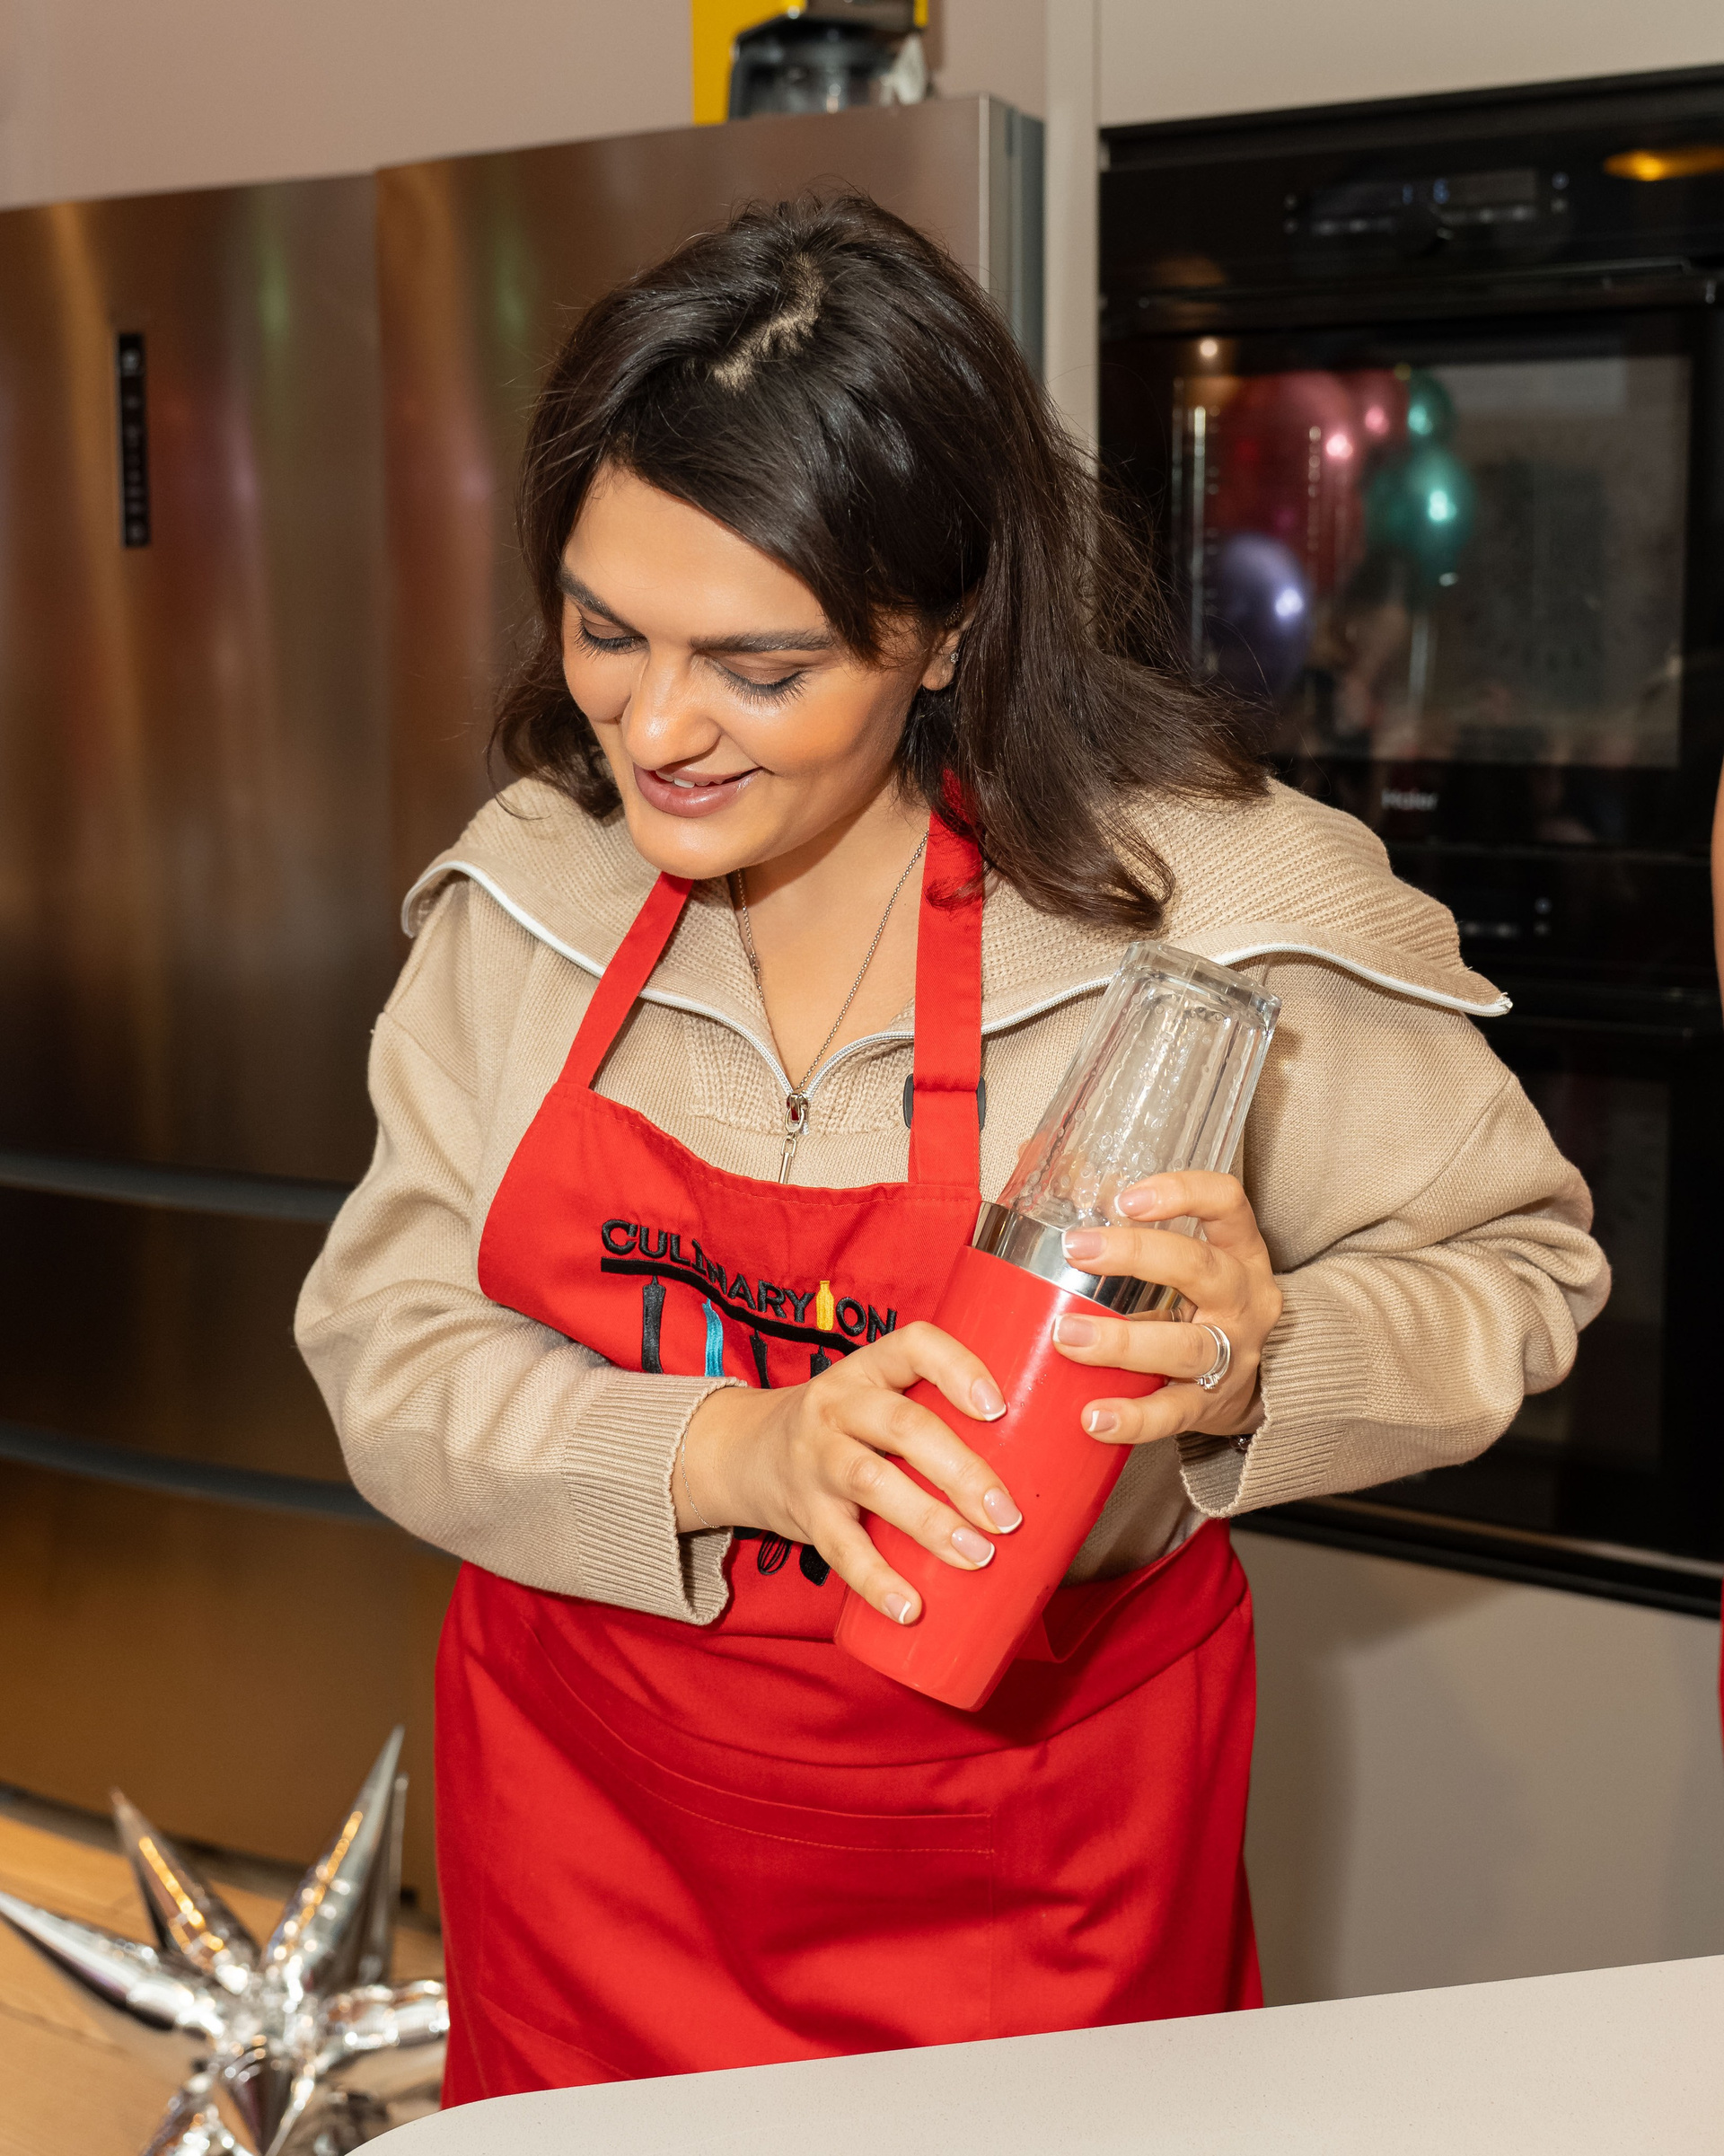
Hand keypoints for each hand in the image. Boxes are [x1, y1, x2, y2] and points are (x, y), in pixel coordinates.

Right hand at [677, 1323, 1022, 1624]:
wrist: (748, 1452)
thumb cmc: (848, 1427)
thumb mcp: (878, 1398)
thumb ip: (941, 1415)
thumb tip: (1050, 1463)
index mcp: (869, 1368)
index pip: (913, 1345)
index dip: (957, 1368)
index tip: (999, 1405)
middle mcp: (839, 1405)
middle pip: (902, 1425)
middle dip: (960, 1469)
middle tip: (1008, 1514)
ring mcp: (817, 1459)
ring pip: (873, 1483)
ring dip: (930, 1523)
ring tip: (978, 1556)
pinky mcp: (805, 1513)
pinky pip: (840, 1549)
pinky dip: (877, 1581)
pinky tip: (910, 1608)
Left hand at [1049, 1171, 1280, 1447]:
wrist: (1251, 1383)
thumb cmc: (1199, 1305)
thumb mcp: (1185, 1261)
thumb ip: (1131, 1227)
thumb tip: (1058, 1176)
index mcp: (1238, 1250)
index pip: (1226, 1202)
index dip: (1183, 1192)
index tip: (1127, 1197)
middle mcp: (1243, 1298)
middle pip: (1199, 1268)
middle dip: (1136, 1255)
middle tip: (1076, 1249)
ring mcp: (1233, 1354)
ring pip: (1186, 1345)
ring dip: (1121, 1342)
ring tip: (1066, 1336)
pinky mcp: (1212, 1404)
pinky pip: (1174, 1411)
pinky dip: (1133, 1417)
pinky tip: (1093, 1416)